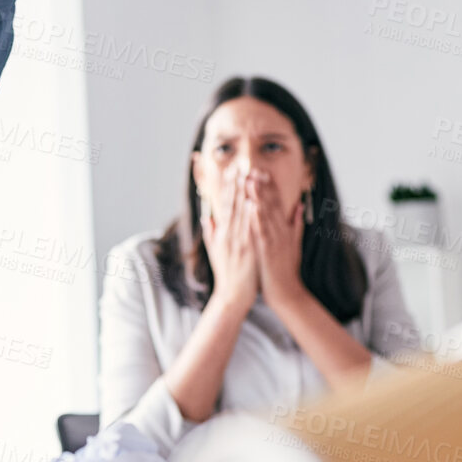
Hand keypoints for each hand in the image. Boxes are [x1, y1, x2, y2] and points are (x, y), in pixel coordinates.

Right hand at [200, 173, 259, 313]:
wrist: (232, 296)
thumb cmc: (226, 274)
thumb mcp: (214, 252)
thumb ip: (212, 233)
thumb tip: (208, 218)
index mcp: (221, 234)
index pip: (223, 205)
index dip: (227, 187)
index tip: (231, 171)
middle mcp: (227, 235)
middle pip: (231, 205)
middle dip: (235, 184)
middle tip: (239, 165)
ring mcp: (237, 242)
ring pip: (239, 214)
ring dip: (243, 194)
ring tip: (247, 177)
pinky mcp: (246, 251)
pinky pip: (248, 230)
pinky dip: (250, 216)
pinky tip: (253, 202)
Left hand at [252, 178, 307, 311]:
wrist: (287, 292)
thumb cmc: (287, 269)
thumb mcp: (294, 243)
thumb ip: (296, 223)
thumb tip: (299, 204)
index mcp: (285, 229)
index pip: (277, 203)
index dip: (270, 187)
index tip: (262, 171)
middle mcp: (281, 232)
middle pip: (272, 205)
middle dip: (263, 186)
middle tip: (254, 168)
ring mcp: (275, 240)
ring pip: (266, 214)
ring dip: (258, 196)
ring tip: (250, 180)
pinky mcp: (268, 251)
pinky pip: (261, 231)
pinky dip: (257, 217)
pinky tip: (251, 205)